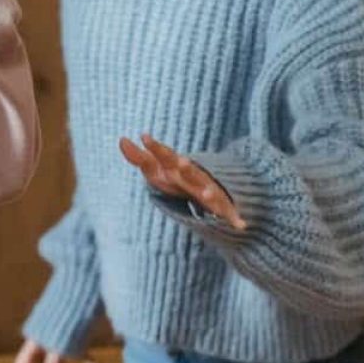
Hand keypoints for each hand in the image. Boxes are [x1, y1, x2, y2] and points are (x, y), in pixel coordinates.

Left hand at [119, 134, 246, 230]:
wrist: (214, 187)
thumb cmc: (178, 179)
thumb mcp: (157, 170)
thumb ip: (140, 157)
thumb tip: (121, 140)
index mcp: (177, 167)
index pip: (166, 155)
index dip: (155, 148)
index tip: (144, 137)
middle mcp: (194, 177)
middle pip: (189, 172)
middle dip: (186, 167)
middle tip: (181, 161)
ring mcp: (210, 191)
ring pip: (210, 191)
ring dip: (209, 192)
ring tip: (206, 194)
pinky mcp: (223, 208)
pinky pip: (229, 214)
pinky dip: (235, 219)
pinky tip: (241, 225)